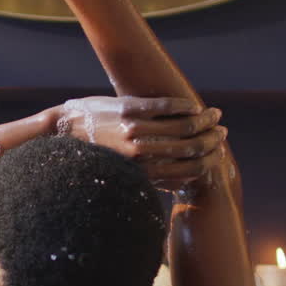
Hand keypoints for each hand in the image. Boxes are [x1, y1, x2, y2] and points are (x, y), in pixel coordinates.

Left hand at [57, 96, 226, 189]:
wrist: (63, 131)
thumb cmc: (94, 156)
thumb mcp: (123, 173)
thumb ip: (150, 176)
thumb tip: (180, 180)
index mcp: (142, 172)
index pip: (187, 169)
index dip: (208, 162)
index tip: (218, 154)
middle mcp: (140, 153)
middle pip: (189, 146)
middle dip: (211, 139)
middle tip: (222, 132)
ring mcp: (135, 128)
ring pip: (181, 125)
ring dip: (203, 120)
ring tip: (214, 117)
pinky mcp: (129, 108)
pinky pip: (165, 106)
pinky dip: (184, 105)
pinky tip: (194, 106)